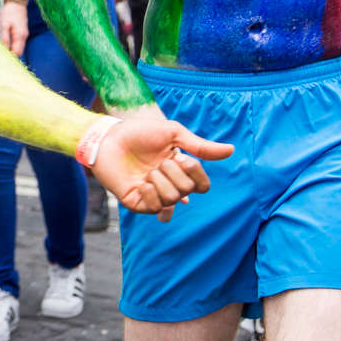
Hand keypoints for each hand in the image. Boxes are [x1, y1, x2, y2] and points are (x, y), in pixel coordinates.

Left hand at [0, 0, 27, 56]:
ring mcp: (25, 33)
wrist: (17, 1)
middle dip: (12, 55)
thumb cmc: (9, 12)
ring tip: (3, 52)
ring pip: (20, 46)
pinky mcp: (23, 30)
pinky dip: (14, 45)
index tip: (2, 60)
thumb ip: (4, 37)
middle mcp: (24, 36)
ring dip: (13, 50)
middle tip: (1, 58)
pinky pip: (19, 42)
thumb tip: (4, 49)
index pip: (17, 52)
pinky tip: (7, 45)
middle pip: (19, 51)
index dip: (10, 57)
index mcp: (20, 35)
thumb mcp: (4, 24)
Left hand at [89, 115, 233, 219]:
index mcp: (180, 170)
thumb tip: (231, 150)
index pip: (202, 186)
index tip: (182, 158)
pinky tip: (142, 182)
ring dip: (160, 181)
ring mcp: (153, 195)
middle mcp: (169, 184)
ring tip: (148, 171)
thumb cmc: (139, 132)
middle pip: (187, 192)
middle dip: (174, 173)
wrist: (108, 137)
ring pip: (172, 200)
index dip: (196, 175)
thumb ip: (200, 146)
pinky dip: (150, 193)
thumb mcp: (173, 134)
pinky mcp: (138, 203)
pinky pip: (154, 208)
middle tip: (159, 162)